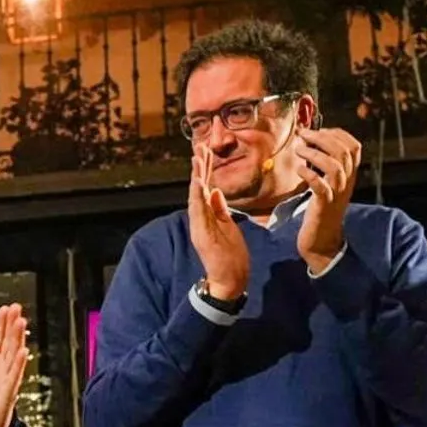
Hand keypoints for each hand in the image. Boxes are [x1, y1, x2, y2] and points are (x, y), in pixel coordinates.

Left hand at [0, 303, 29, 426]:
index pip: (0, 339)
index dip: (2, 323)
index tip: (5, 307)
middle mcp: (1, 369)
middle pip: (10, 342)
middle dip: (13, 325)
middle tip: (16, 307)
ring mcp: (6, 380)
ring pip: (15, 355)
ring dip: (19, 339)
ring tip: (21, 321)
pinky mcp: (8, 393)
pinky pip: (15, 376)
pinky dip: (20, 364)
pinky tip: (24, 351)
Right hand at [188, 141, 249, 299]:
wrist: (228, 280)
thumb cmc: (229, 256)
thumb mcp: (227, 226)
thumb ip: (219, 208)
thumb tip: (216, 191)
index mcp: (208, 216)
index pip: (206, 188)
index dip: (205, 169)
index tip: (206, 151)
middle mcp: (200, 219)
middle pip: (200, 188)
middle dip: (200, 167)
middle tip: (200, 146)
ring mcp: (200, 226)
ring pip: (196, 196)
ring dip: (197, 177)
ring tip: (197, 158)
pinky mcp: (202, 235)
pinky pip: (198, 212)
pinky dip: (197, 196)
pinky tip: (198, 182)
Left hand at [291, 127, 359, 272]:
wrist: (322, 241)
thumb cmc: (321, 211)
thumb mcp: (328, 185)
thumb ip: (325, 166)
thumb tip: (311, 142)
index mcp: (349, 175)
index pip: (354, 146)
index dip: (338, 133)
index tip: (319, 129)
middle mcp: (347, 182)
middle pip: (344, 151)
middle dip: (323, 137)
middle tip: (304, 134)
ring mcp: (337, 193)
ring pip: (334, 166)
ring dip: (314, 153)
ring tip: (298, 149)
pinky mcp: (324, 205)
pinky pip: (320, 186)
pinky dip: (309, 174)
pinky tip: (299, 169)